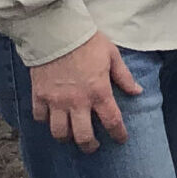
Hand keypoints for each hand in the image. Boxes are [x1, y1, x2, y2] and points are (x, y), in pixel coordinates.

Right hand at [29, 31, 140, 152]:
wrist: (56, 31)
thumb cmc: (87, 41)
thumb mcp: (112, 55)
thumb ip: (124, 77)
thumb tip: (137, 92)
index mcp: (98, 92)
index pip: (112, 122)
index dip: (118, 134)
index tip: (120, 139)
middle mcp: (77, 101)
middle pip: (82, 136)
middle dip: (89, 146)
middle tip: (92, 146)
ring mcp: (56, 100)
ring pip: (59, 132)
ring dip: (66, 137)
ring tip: (71, 136)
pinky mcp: (39, 95)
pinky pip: (40, 117)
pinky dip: (45, 120)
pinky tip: (51, 118)